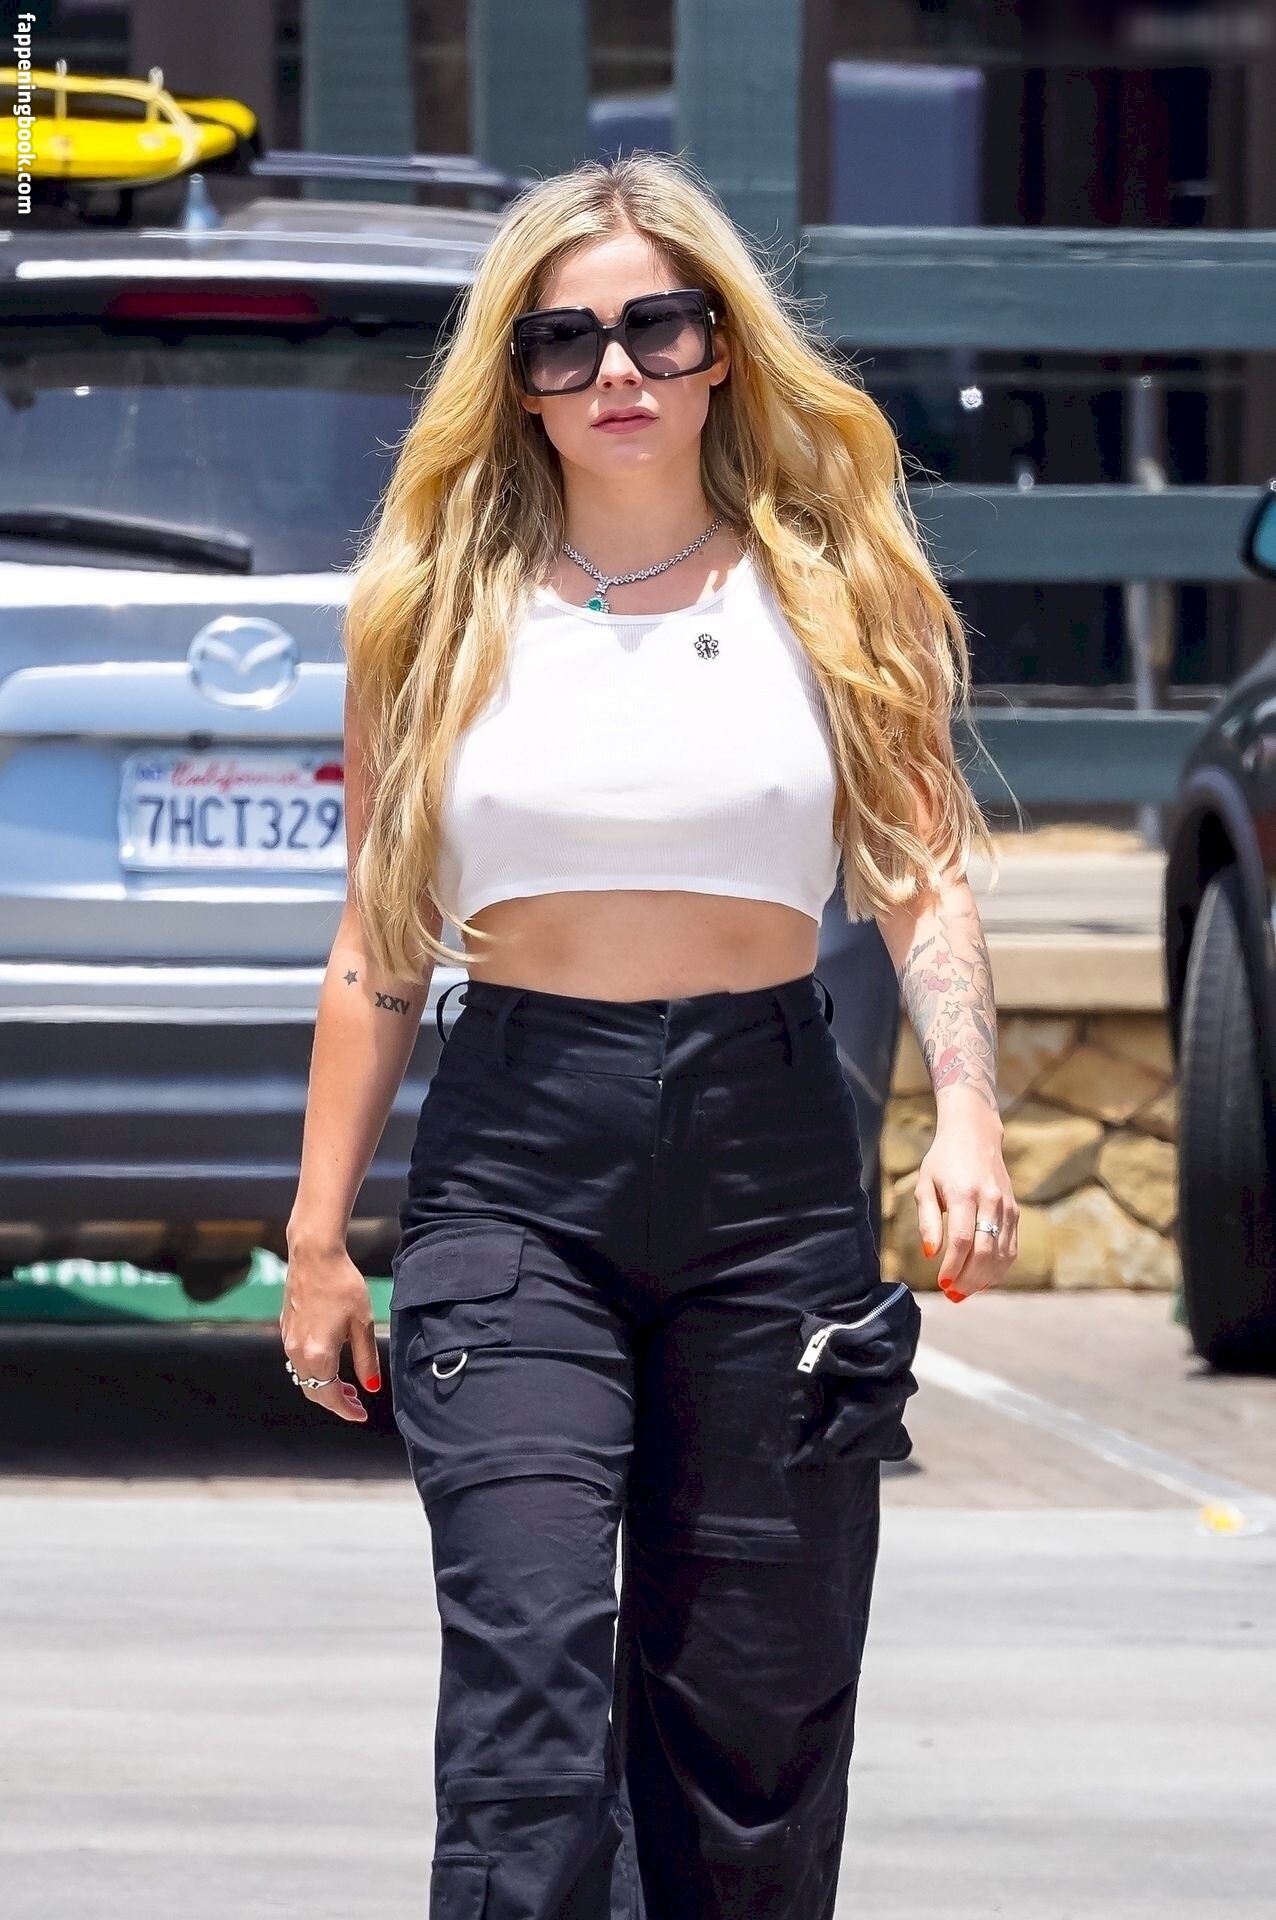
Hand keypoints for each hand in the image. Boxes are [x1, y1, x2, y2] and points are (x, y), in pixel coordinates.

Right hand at [280, 1239, 381, 1422]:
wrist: (315, 1256)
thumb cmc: (343, 1286)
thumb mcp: (363, 1324)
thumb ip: (366, 1360)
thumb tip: (371, 1388)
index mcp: (318, 1354)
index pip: (330, 1395)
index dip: (346, 1409)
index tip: (362, 1414)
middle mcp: (297, 1352)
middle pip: (312, 1391)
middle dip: (335, 1401)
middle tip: (357, 1402)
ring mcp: (288, 1340)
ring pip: (303, 1376)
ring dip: (323, 1385)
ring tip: (347, 1384)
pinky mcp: (285, 1328)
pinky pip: (297, 1359)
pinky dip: (313, 1369)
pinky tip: (329, 1360)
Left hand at [913, 1112, 1019, 1301]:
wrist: (975, 1135)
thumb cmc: (943, 1161)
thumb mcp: (925, 1185)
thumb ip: (927, 1220)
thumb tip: (931, 1254)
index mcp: (965, 1193)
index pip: (963, 1240)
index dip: (953, 1267)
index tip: (941, 1283)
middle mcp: (991, 1200)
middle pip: (984, 1252)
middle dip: (968, 1279)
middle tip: (951, 1294)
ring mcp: (1007, 1207)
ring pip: (1002, 1254)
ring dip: (983, 1279)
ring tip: (963, 1291)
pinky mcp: (1015, 1211)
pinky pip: (1011, 1248)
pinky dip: (998, 1268)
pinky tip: (982, 1279)